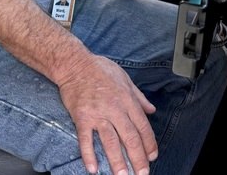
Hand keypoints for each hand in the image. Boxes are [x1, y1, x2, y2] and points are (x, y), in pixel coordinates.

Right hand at [56, 53, 158, 174]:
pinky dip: (89, 155)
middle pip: (130, 137)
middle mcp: (114, 108)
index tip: (152, 156)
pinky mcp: (81, 117)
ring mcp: (97, 114)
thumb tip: (151, 110)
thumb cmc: (99, 68)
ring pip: (110, 141)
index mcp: (127, 99)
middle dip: (138, 158)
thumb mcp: (125, 78)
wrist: (74, 64)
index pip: (142, 126)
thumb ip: (139, 97)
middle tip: (142, 173)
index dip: (149, 143)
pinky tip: (93, 168)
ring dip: (117, 161)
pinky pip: (86, 139)